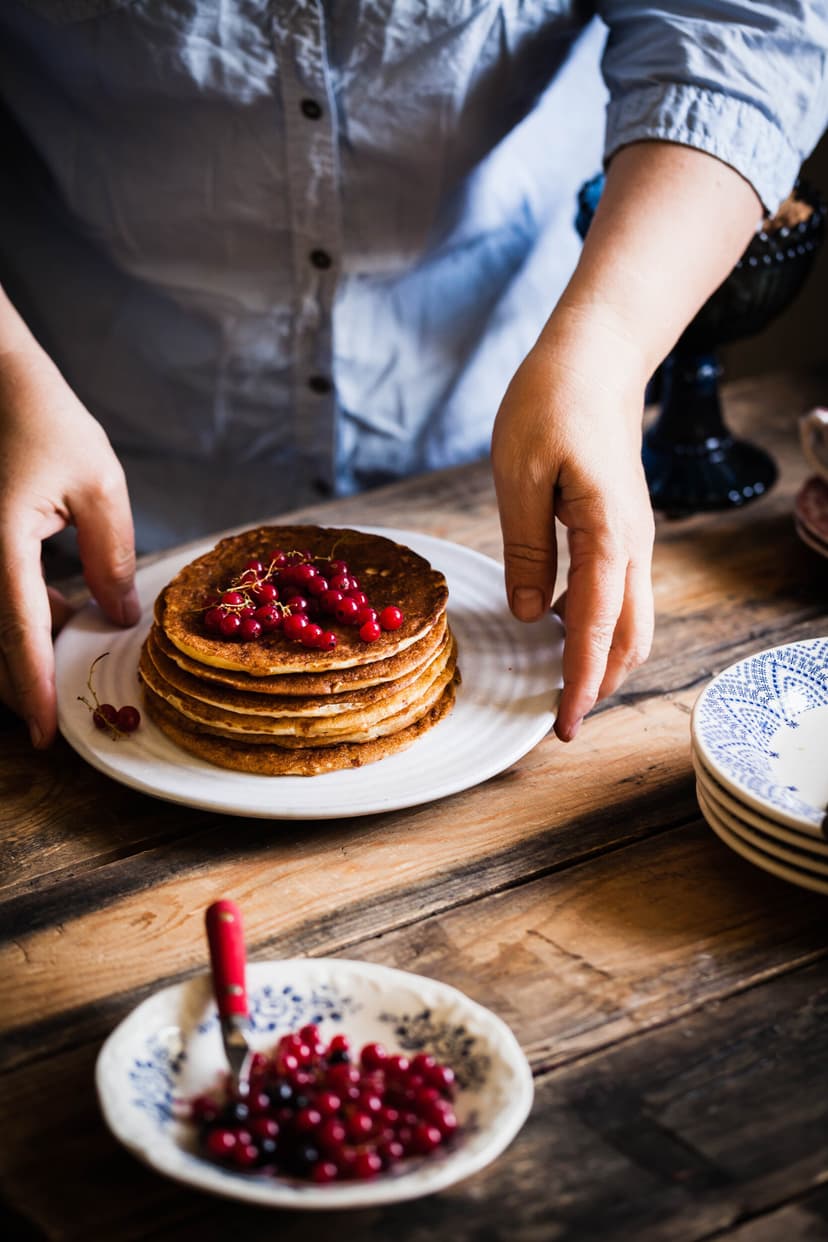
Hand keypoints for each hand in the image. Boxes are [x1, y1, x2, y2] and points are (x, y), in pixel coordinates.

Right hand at [0, 343, 139, 746]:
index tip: (44, 735)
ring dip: (23, 647)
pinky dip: (19, 615)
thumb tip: (120, 617)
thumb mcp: (97, 484)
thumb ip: (112, 557)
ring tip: (73, 653)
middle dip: (21, 682)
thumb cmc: (41, 416)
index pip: (17, 632)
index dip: (31, 688)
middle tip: (56, 713)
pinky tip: (63, 609)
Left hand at [491, 307, 654, 740]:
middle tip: (563, 721)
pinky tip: (561, 627)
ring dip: (604, 657)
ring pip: (632, 619)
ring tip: (562, 686)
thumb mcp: (519, 474)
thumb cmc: (551, 403)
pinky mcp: (623, 529)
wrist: (595, 358)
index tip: (565, 725)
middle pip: (631, 637)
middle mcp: (632, 544)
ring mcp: (634, 538)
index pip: (597, 627)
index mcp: (607, 533)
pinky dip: (599, 625)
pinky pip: (620, 593)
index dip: (581, 681)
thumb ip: (527, 549)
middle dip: (602, 683)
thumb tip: (533, 616)